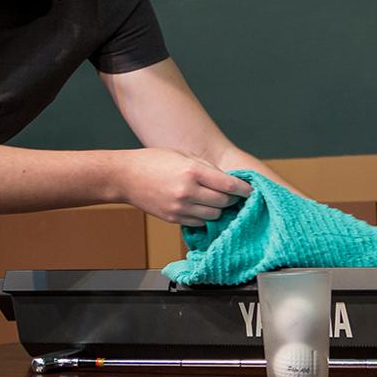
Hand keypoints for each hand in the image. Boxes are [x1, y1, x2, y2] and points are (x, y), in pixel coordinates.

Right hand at [120, 148, 253, 225]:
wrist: (125, 177)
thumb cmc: (154, 160)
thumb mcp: (183, 154)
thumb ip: (207, 167)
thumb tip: (228, 180)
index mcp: (193, 171)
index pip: (229, 186)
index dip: (244, 190)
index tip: (251, 191)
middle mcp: (188, 191)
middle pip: (224, 202)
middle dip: (233, 199)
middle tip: (234, 195)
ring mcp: (180, 208)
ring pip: (214, 215)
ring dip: (219, 209)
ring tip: (218, 201)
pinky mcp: (173, 219)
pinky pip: (199, 222)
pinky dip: (205, 217)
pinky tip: (202, 208)